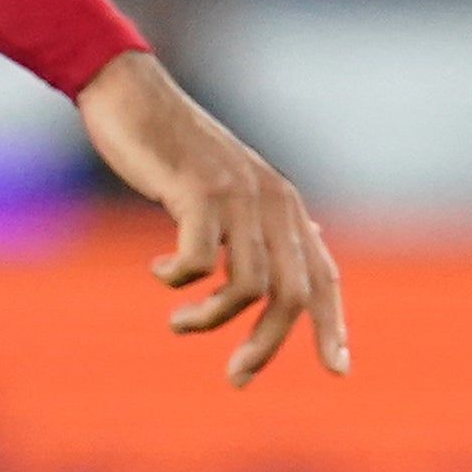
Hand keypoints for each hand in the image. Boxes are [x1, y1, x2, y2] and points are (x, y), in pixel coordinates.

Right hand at [73, 49, 347, 384]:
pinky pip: (200, 263)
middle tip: (238, 377)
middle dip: (267, 345)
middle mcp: (272, 202)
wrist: (131, 95)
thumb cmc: (174, 146)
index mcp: (285, 207)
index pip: (325, 278)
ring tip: (179, 322)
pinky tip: (160, 270)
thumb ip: (267, 216)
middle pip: (292, 296)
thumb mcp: (231, 185)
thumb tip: (311, 237)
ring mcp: (238, 196)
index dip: (334, 327)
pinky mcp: (199, 191)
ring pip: (250, 287)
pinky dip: (179, 280)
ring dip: (211, 319)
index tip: (340, 371)